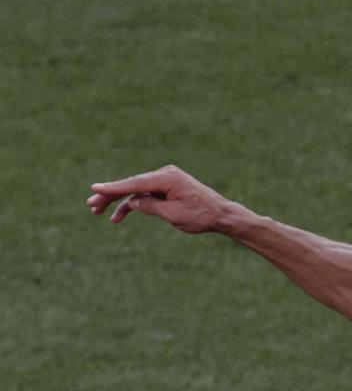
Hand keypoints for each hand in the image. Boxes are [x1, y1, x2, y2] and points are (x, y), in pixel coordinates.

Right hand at [87, 165, 239, 233]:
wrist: (222, 215)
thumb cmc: (201, 216)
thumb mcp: (173, 215)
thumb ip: (150, 207)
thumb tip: (132, 201)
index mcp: (167, 178)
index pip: (135, 183)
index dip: (113, 187)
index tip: (95, 188)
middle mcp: (165, 174)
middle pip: (132, 185)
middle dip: (110, 195)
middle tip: (91, 206)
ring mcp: (165, 180)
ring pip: (136, 190)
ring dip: (119, 201)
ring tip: (98, 212)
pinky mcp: (166, 188)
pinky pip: (145, 194)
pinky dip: (134, 204)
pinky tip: (118, 216)